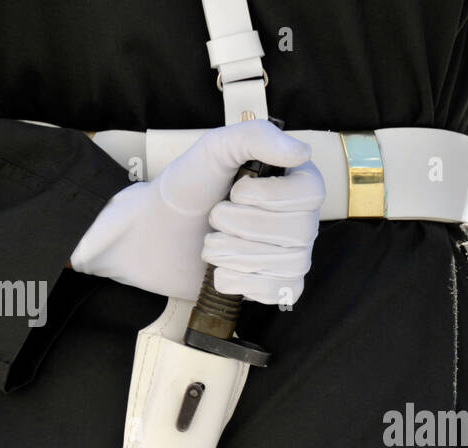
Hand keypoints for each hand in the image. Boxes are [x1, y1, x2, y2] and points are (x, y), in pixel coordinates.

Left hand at [69, 120, 324, 303]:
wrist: (156, 233)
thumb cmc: (188, 187)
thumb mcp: (216, 148)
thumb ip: (257, 137)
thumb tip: (302, 152)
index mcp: (293, 181)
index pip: (311, 193)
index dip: (272, 197)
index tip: (236, 191)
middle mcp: (301, 217)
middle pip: (299, 231)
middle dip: (244, 226)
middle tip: (214, 219)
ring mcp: (291, 254)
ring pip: (289, 263)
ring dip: (237, 255)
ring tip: (212, 245)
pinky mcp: (276, 285)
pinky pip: (281, 290)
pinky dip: (244, 282)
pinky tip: (223, 270)